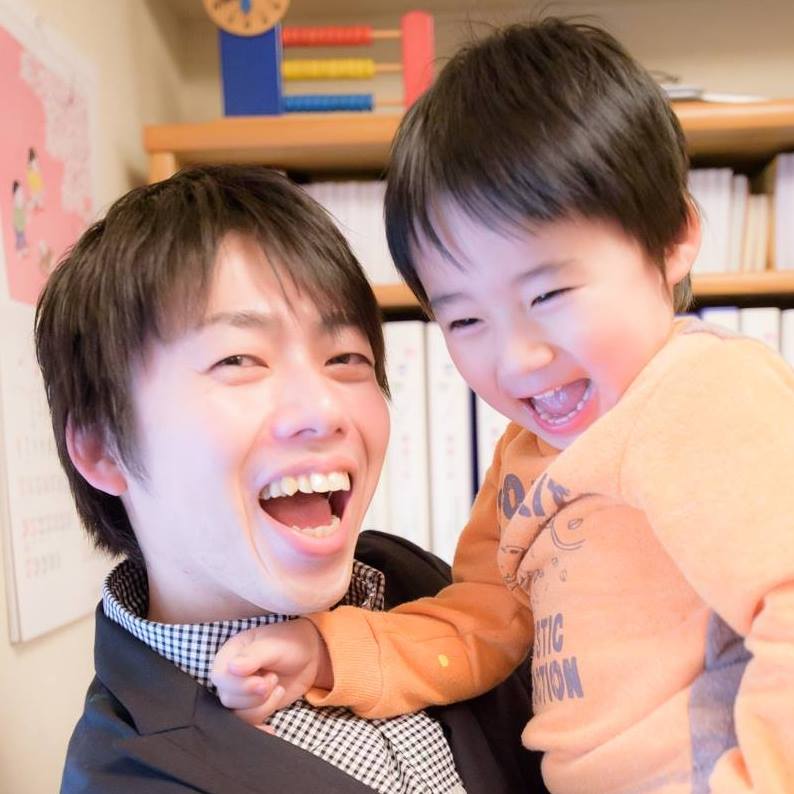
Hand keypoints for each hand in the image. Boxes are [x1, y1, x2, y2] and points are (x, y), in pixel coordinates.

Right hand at [211, 618, 331, 726]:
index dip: (240, 685)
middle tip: (274, 680)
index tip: (263, 683)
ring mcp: (240, 694)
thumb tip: (232, 667)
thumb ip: (254, 656)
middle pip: (228, 698)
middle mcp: (231, 675)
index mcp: (230, 653)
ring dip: (263, 706)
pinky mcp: (251, 708)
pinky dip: (260, 727)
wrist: (309, 656)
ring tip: (278, 687)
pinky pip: (248, 725)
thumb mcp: (274, 645)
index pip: (220, 676)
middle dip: (255, 696)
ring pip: (239, 714)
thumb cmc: (289, 643)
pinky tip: (271, 728)